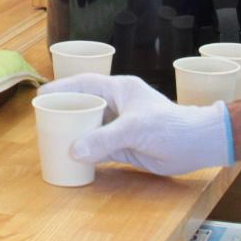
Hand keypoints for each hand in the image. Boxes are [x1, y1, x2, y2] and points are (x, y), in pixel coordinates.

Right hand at [42, 73, 233, 175]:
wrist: (198, 145)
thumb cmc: (171, 127)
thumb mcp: (134, 130)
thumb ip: (104, 139)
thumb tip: (73, 150)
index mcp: (120, 90)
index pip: (85, 84)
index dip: (62, 87)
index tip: (41, 95)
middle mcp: (118, 106)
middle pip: (85, 105)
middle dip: (65, 111)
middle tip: (42, 120)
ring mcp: (121, 126)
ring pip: (91, 127)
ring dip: (74, 132)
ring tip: (51, 138)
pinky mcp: (125, 146)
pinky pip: (99, 147)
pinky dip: (86, 152)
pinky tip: (72, 157)